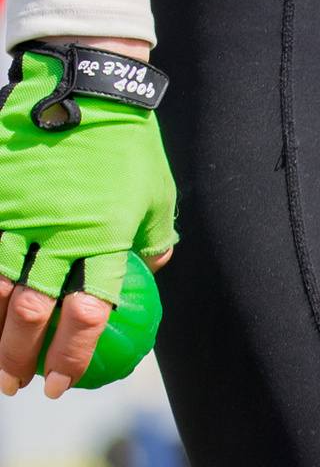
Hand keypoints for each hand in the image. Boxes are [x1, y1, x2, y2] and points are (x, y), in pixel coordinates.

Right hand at [0, 42, 175, 399]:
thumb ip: (153, 238)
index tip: (62, 382)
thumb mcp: (156, 193)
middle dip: (20, 357)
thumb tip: (152, 269)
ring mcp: (19, 213)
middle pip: (32, 311)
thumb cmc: (129, 141)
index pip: (88, 313)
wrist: (86, 82)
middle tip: (17, 384)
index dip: (73, 355)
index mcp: (106, 237)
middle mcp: (59, 231)